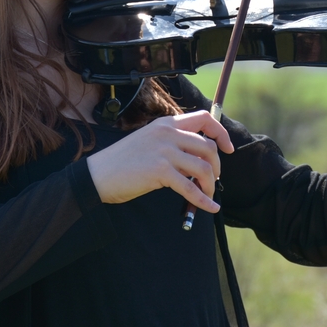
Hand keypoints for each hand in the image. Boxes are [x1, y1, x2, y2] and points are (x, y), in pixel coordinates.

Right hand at [86, 111, 233, 212]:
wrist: (99, 174)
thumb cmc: (124, 162)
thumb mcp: (151, 142)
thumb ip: (174, 144)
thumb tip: (200, 159)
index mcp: (166, 123)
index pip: (204, 118)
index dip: (221, 133)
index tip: (227, 148)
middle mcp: (168, 133)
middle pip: (208, 146)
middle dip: (217, 166)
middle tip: (213, 179)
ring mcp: (164, 151)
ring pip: (204, 167)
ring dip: (210, 185)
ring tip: (208, 194)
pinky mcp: (160, 171)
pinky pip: (190, 188)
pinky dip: (204, 200)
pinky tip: (210, 207)